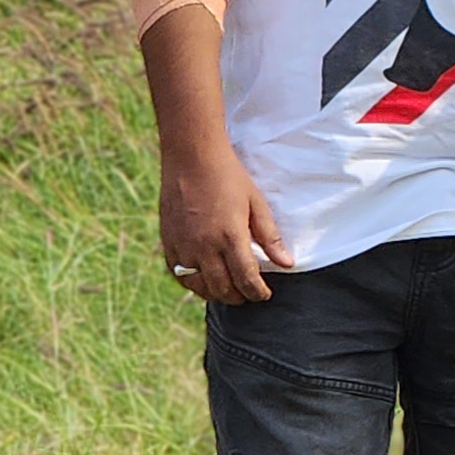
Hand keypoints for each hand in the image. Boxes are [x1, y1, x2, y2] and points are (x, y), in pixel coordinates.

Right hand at [158, 146, 293, 305]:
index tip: (264, 294)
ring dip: (216, 293)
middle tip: (247, 294)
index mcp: (230, 237)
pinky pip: (179, 275)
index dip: (258, 292)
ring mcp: (183, 246)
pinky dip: (193, 283)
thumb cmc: (228, 177)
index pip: (246, 279)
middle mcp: (204, 247)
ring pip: (199, 287)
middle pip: (222, 289)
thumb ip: (270, 237)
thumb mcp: (256, 203)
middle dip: (238, 297)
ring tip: (228, 290)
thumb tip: (287, 264)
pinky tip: (203, 280)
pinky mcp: (168, 242)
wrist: (191, 157)